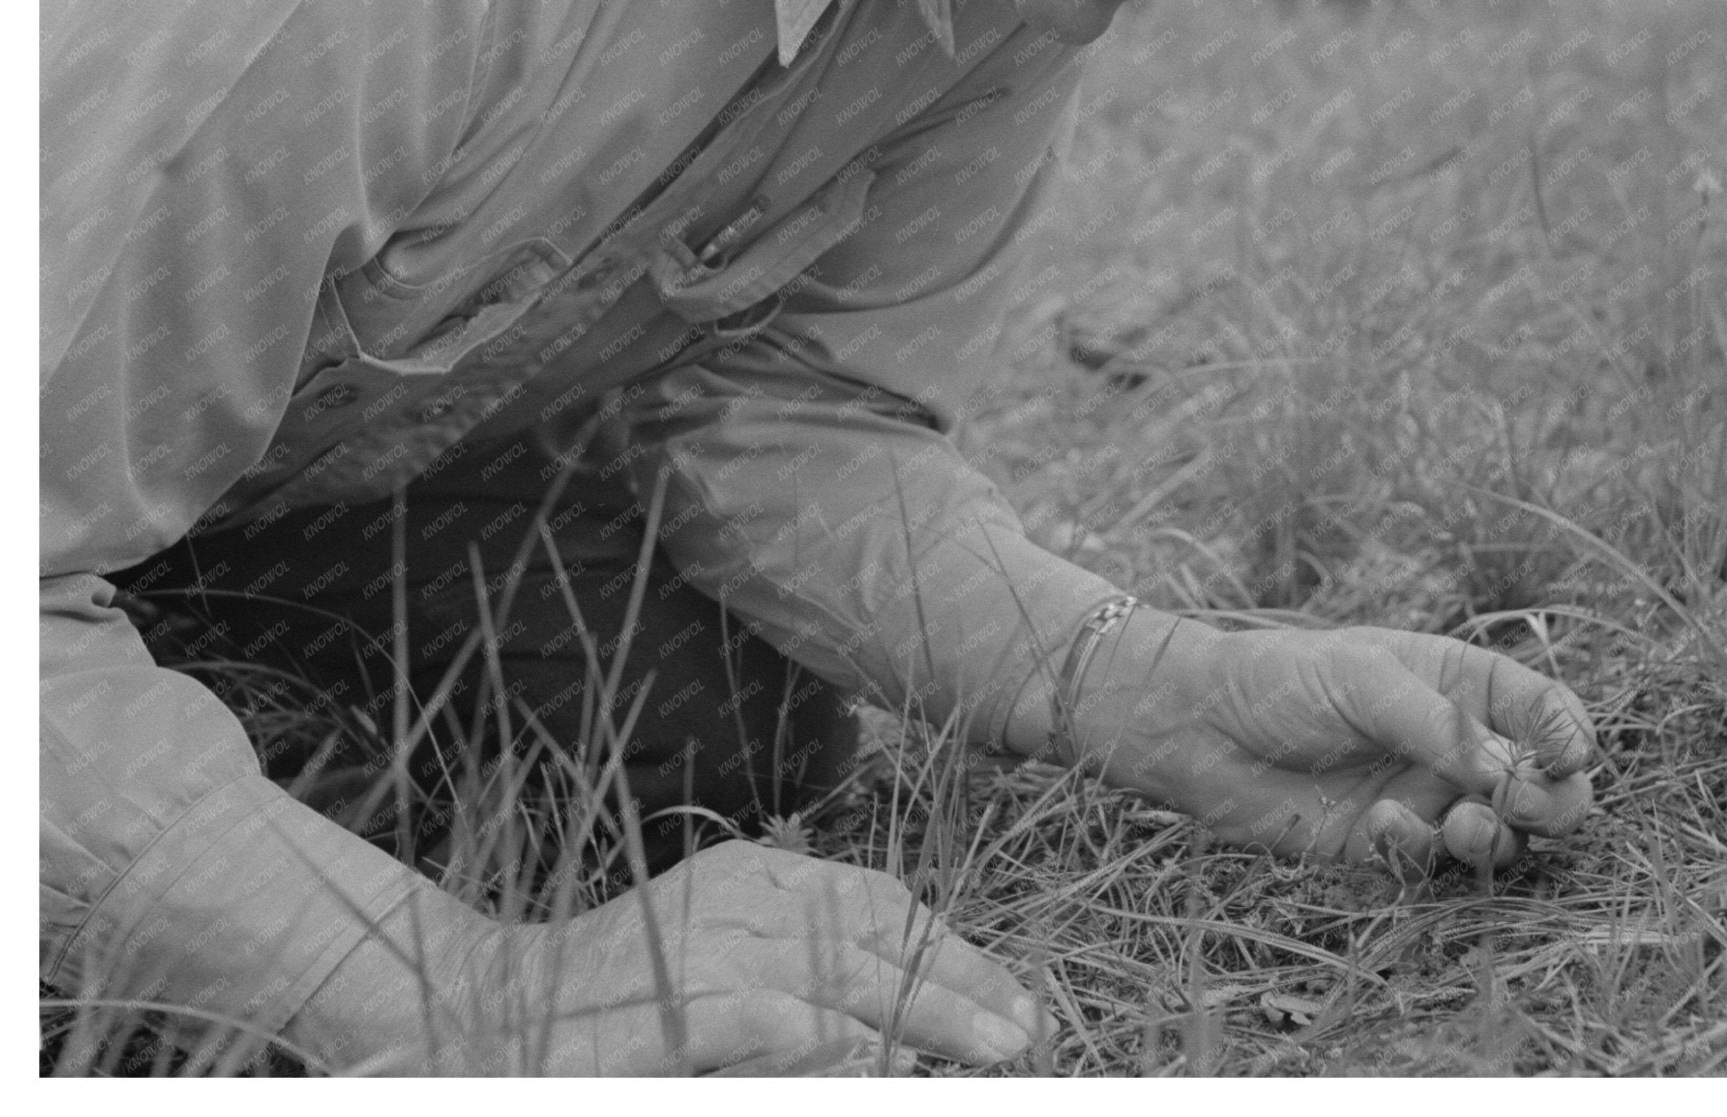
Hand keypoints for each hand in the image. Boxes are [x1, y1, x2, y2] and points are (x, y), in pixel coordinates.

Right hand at [491, 840, 1048, 1073]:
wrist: (485, 1008)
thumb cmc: (610, 1002)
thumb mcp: (719, 965)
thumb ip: (800, 977)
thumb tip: (894, 1026)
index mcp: (757, 873)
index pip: (881, 902)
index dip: (953, 949)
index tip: (1011, 995)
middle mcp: (744, 891)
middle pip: (883, 929)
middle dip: (965, 981)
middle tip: (1028, 1029)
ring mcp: (714, 940)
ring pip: (851, 970)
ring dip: (930, 1013)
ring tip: (993, 1049)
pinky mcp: (685, 999)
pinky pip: (786, 1019)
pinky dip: (840, 1045)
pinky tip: (884, 1067)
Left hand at [1079, 617, 1596, 878]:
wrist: (1198, 727)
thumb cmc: (1279, 679)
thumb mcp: (1363, 682)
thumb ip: (1439, 726)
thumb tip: (1516, 772)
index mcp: (1459, 683)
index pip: (1546, 711)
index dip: (1570, 735)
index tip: (1569, 752)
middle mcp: (1454, 743)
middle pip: (1544, 786)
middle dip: (1552, 802)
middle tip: (1522, 805)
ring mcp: (1424, 796)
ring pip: (1500, 837)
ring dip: (1494, 837)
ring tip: (1461, 825)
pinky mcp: (1388, 846)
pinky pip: (1432, 866)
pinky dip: (1420, 853)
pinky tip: (1381, 828)